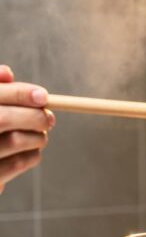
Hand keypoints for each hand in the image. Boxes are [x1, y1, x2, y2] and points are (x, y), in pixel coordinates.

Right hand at [0, 65, 53, 192]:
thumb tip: (7, 73)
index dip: (20, 93)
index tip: (43, 96)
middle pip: (3, 118)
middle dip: (33, 116)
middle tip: (50, 119)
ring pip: (15, 141)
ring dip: (37, 136)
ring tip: (40, 134)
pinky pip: (18, 164)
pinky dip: (33, 154)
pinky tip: (33, 150)